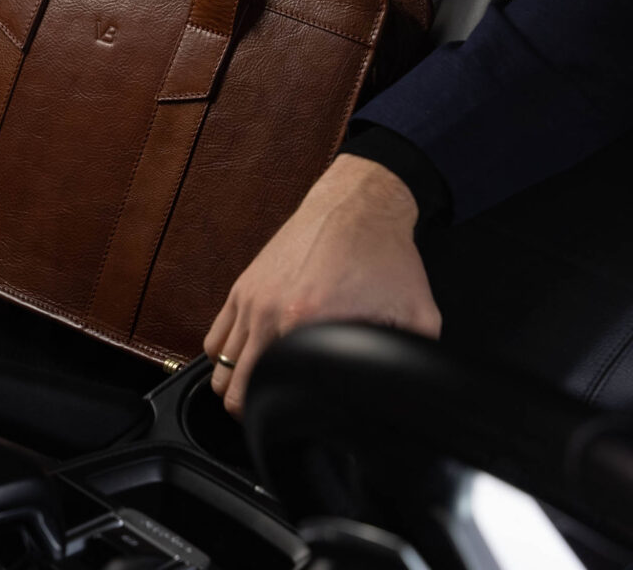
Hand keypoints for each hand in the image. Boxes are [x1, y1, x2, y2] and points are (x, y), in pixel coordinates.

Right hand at [203, 153, 441, 418]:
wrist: (357, 205)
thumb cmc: (384, 255)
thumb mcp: (416, 315)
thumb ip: (413, 359)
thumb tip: (419, 396)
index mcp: (307, 324)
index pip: (273, 397)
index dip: (284, 423)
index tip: (297, 426)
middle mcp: (270, 315)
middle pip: (232, 391)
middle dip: (250, 413)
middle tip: (275, 416)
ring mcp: (251, 300)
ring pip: (217, 368)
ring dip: (234, 387)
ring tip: (260, 393)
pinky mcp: (243, 286)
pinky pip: (214, 337)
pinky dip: (223, 357)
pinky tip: (247, 362)